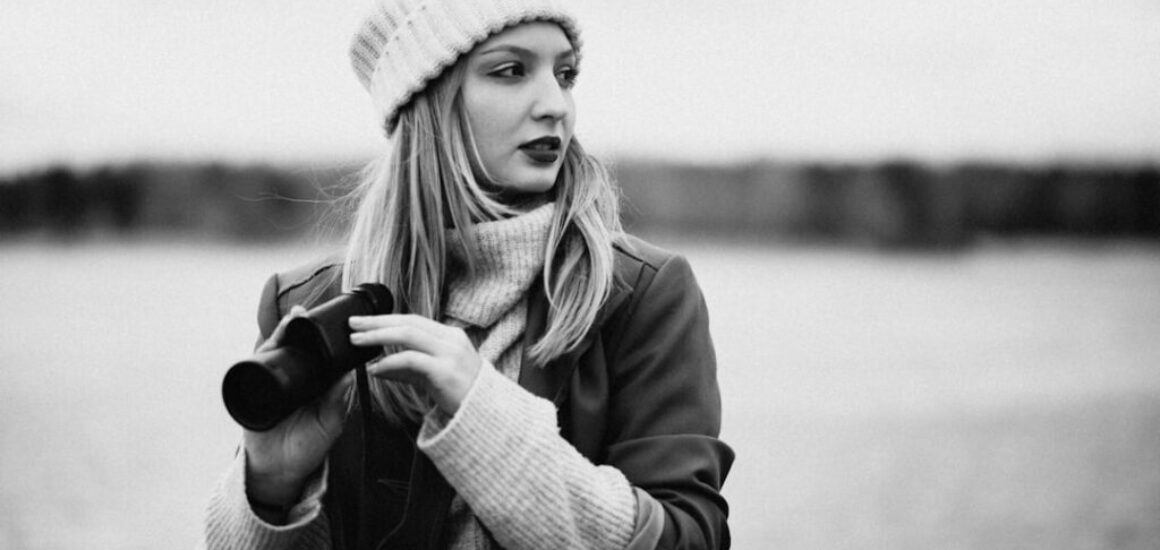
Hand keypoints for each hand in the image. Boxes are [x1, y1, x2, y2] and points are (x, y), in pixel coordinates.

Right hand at [242, 305, 352, 509]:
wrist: (278, 470)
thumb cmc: (308, 448)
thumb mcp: (329, 425)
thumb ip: (337, 402)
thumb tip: (349, 375)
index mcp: (316, 386)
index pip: (318, 356)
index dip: (321, 340)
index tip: (328, 323)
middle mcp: (295, 381)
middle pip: (295, 349)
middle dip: (297, 329)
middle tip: (302, 313)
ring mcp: (274, 384)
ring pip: (275, 353)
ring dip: (280, 335)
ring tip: (289, 320)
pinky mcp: (255, 392)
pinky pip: (256, 368)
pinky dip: (261, 354)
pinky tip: (268, 343)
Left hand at [348, 314, 481, 415]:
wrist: (486, 416)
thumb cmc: (461, 395)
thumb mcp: (432, 376)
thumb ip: (407, 369)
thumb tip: (378, 365)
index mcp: (450, 336)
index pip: (413, 320)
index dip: (386, 319)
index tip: (364, 321)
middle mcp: (451, 340)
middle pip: (408, 322)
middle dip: (377, 322)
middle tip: (353, 324)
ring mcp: (450, 354)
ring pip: (408, 335)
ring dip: (378, 336)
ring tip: (357, 341)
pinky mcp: (445, 371)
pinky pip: (411, 360)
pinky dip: (390, 362)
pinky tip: (376, 369)